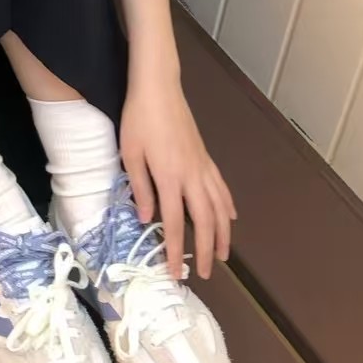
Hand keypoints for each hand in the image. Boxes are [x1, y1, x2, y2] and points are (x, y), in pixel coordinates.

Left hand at [119, 74, 237, 281]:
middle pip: (205, 221)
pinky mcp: (206, 157)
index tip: (175, 273)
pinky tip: (232, 217)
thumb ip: (139, 187)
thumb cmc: (138, 119)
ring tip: (225, 255)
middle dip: (207, 250)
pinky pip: (221, 187)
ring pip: (220, 207)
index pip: (175, 223)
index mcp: (170, 177)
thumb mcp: (130, 154)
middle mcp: (191, 175)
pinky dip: (228, 205)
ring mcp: (202, 166)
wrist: (158, 88)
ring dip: (224, 233)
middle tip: (207, 274)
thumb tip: (145, 219)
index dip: (175, 250)